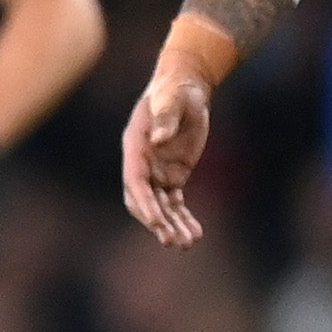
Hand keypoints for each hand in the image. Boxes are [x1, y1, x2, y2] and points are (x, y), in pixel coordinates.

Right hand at [120, 66, 213, 246]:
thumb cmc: (175, 90)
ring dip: (172, 226)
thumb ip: (165, 117)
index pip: (135, 183)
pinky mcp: (174, 176)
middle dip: (157, 222)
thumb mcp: (172, 98)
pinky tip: (197, 232)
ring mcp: (157, 172)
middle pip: (144, 202)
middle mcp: (142, 165)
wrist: (185, 88)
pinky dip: (184, 218)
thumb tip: (159, 139)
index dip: (145, 204)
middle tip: (172, 241)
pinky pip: (175, 203)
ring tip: (188, 243)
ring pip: (161, 207)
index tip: (159, 221)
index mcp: (135, 148)